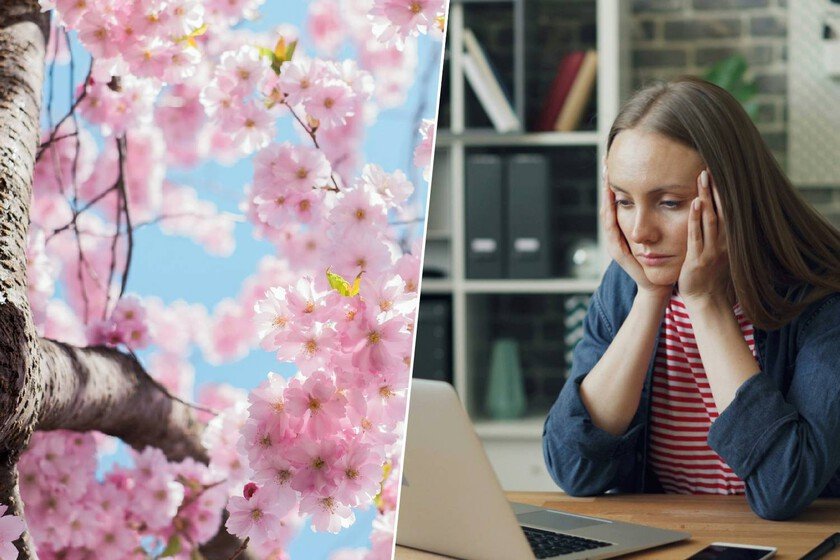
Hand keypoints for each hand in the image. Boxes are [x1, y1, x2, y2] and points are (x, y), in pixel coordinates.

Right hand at [601, 164, 671, 298]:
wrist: (656, 284)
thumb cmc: (661, 259)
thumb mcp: (659, 232)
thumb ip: (660, 216)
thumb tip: (670, 192)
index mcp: (625, 228)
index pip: (618, 200)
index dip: (615, 182)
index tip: (615, 162)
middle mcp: (616, 234)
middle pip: (608, 203)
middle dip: (606, 184)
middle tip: (605, 163)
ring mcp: (614, 242)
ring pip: (606, 214)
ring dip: (605, 196)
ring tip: (606, 178)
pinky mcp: (617, 251)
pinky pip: (611, 229)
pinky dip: (610, 215)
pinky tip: (610, 202)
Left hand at [677, 169, 731, 307]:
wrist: (707, 300)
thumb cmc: (709, 275)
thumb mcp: (718, 251)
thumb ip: (717, 233)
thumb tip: (716, 213)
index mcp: (728, 239)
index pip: (727, 210)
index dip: (723, 191)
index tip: (719, 172)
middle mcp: (723, 243)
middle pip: (721, 210)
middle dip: (716, 189)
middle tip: (710, 166)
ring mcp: (712, 251)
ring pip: (710, 219)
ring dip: (706, 197)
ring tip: (703, 178)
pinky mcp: (698, 259)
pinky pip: (696, 236)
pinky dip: (695, 220)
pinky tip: (693, 204)